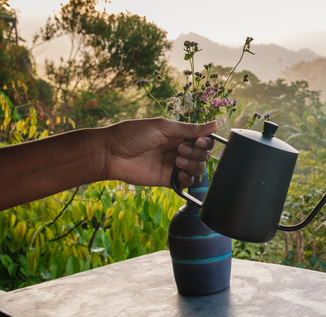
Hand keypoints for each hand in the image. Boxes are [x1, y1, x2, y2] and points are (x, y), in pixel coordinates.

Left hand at [102, 118, 217, 187]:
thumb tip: (215, 124)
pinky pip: (188, 183)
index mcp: (177, 134)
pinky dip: (189, 179)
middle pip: (203, 154)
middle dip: (197, 152)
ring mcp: (173, 165)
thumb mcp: (163, 127)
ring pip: (198, 168)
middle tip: (179, 149)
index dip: (205, 141)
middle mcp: (178, 149)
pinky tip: (179, 173)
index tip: (198, 140)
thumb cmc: (132, 134)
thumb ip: (189, 129)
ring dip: (193, 164)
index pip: (203, 139)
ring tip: (177, 160)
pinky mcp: (168, 180)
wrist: (110, 153)